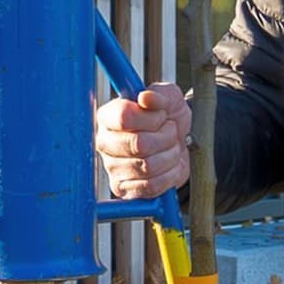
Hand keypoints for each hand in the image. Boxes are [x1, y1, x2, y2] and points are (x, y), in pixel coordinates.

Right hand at [94, 83, 190, 200]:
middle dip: (166, 137)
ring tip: (171, 147)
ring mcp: (111, 167)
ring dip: (170, 155)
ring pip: (148, 166)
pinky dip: (169, 174)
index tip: (161, 115)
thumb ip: (160, 94)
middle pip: (139, 144)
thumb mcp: (170, 98)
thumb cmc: (168, 117)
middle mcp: (105, 142)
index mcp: (108, 116)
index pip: (125, 117)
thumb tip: (146, 97)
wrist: (179, 142)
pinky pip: (152, 186)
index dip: (151, 117)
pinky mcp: (122, 189)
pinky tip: (169, 164)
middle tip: (170, 131)